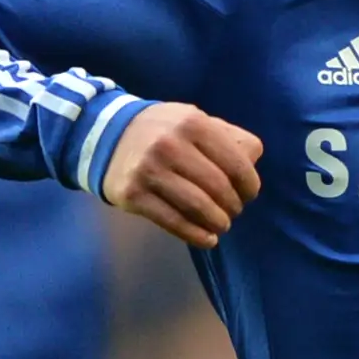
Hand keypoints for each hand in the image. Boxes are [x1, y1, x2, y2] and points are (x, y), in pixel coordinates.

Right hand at [102, 102, 262, 248]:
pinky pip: (173, 222)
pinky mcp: (133, 194)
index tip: (249, 195)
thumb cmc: (162, 130)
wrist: (105, 135)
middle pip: (219, 187)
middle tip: (233, 211)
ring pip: (198, 207)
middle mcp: (170, 144)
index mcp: (192, 123)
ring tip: (221, 225)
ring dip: (218, 223)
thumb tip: (253, 161)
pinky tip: (207, 240)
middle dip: (234, 206)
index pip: (236, 163)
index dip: (249, 185)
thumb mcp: (193, 118)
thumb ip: (227, 136)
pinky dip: (196, 236)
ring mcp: (149, 170)